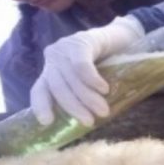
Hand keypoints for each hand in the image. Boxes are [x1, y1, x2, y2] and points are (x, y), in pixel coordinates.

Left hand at [30, 15, 145, 126]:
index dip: (41, 106)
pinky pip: (81, 65)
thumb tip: (85, 123)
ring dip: (87, 97)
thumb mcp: (89, 85)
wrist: (124, 41)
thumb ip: (81, 98)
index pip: (39, 90)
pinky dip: (92, 80)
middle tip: (90, 121)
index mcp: (51, 71)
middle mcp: (53, 58)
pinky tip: (104, 89)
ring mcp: (65, 47)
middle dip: (74, 106)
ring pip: (70, 78)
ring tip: (103, 110)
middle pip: (57, 87)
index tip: (47, 121)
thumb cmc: (106, 67)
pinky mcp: (81, 41)